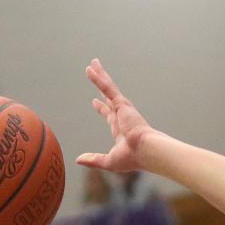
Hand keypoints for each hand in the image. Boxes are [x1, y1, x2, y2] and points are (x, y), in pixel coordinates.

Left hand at [77, 59, 154, 173]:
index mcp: (121, 129)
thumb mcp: (109, 161)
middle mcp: (122, 116)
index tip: (95, 101)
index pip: (109, 115)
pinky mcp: (122, 103)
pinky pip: (107, 87)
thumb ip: (93, 159)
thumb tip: (78, 160)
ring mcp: (123, 108)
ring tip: (92, 63)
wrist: (146, 151)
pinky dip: (98, 78)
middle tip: (96, 74)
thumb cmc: (133, 159)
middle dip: (101, 86)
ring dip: (100, 75)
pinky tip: (90, 69)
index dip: (102, 108)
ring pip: (107, 88)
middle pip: (108, 97)